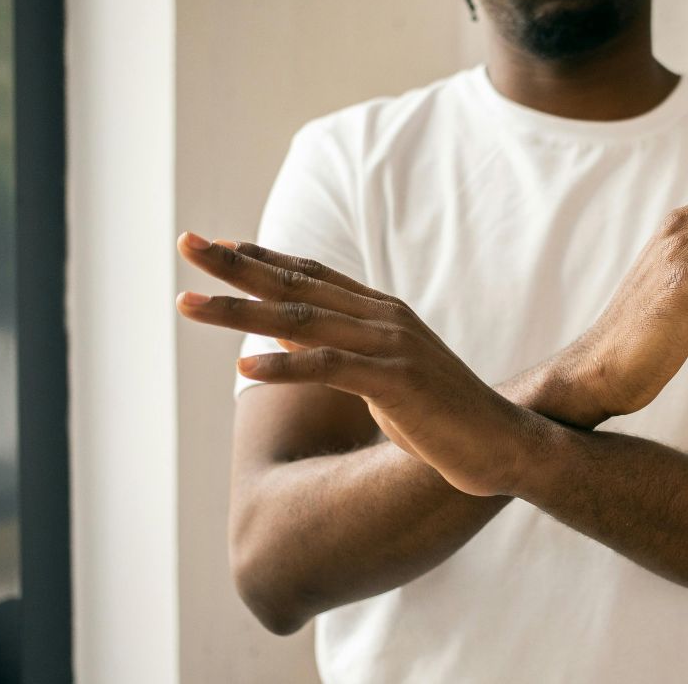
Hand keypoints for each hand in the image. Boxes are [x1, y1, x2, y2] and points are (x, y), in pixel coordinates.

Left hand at [175, 235, 541, 496]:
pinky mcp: (395, 381)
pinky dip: (285, 365)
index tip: (215, 245)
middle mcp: (382, 318)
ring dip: (240, 312)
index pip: (310, 274)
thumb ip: (341, 350)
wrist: (501, 442)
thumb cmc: (441, 415)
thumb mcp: (384, 375)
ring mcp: (390, 347)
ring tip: (188, 303)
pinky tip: (244, 366)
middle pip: (295, 285)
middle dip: (235, 266)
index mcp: (381, 312)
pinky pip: (329, 368)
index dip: (261, 258)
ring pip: (301, 320)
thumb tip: (290, 337)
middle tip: (186, 244)